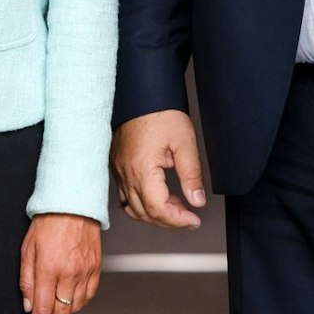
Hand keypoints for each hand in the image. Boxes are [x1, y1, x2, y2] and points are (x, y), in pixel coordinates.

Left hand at [19, 213, 101, 313]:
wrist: (73, 203)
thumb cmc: (48, 222)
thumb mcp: (27, 249)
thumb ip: (27, 280)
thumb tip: (28, 305)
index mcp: (49, 268)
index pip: (43, 309)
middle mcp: (69, 273)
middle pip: (61, 312)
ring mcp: (85, 271)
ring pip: (76, 307)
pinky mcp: (96, 268)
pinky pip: (89, 295)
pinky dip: (78, 304)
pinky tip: (70, 303)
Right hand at [110, 109, 206, 228]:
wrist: (142, 92)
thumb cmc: (161, 113)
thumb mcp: (185, 143)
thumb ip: (192, 175)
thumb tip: (197, 201)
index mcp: (141, 168)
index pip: (157, 208)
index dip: (177, 220)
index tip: (194, 220)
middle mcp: (125, 172)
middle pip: (143, 213)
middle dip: (168, 221)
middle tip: (189, 218)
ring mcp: (118, 170)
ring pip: (132, 208)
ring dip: (154, 214)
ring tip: (177, 208)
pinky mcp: (117, 165)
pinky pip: (126, 195)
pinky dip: (143, 204)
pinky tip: (160, 196)